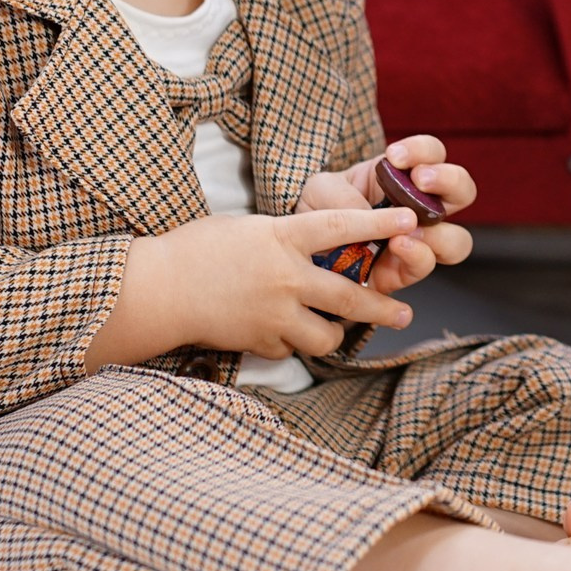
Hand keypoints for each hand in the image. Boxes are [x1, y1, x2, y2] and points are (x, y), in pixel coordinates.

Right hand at [152, 207, 421, 360]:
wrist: (158, 288)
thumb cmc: (197, 248)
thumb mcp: (248, 228)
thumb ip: (284, 239)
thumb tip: (313, 247)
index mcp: (282, 237)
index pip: (342, 227)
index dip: (380, 224)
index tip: (411, 220)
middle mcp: (285, 277)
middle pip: (349, 297)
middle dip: (382, 307)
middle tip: (404, 312)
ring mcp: (274, 315)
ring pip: (326, 336)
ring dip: (335, 333)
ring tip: (335, 328)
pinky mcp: (259, 342)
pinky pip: (290, 349)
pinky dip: (290, 343)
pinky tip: (280, 331)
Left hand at [298, 135, 476, 294]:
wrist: (301, 254)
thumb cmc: (316, 212)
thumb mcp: (320, 191)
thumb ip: (341, 196)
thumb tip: (368, 215)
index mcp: (403, 177)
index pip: (432, 153)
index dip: (423, 151)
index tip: (395, 156)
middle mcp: (420, 209)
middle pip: (463, 190)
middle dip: (449, 180)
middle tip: (420, 180)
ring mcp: (417, 243)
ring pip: (457, 240)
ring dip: (439, 232)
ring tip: (408, 227)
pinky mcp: (403, 272)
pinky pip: (426, 265)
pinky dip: (416, 255)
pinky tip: (396, 246)